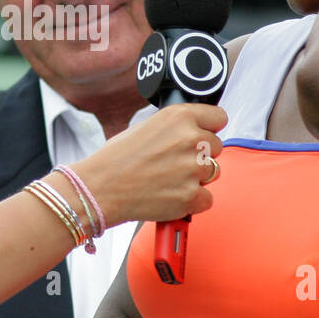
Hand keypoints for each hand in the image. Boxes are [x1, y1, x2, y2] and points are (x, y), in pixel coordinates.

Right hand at [75, 103, 226, 226]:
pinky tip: (170, 196)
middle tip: (174, 162)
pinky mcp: (192, 196)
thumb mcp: (147, 126)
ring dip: (195, 178)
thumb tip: (193, 133)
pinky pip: (206, 199)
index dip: (209, 128)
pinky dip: (191, 202)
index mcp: (179, 116)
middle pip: (216, 147)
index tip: (202, 135)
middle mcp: (191, 139)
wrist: (100, 188)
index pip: (218, 118)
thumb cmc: (116, 159)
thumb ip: (175, 127)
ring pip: (212, 173)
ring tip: (167, 179)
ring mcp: (193, 168)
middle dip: (200, 155)